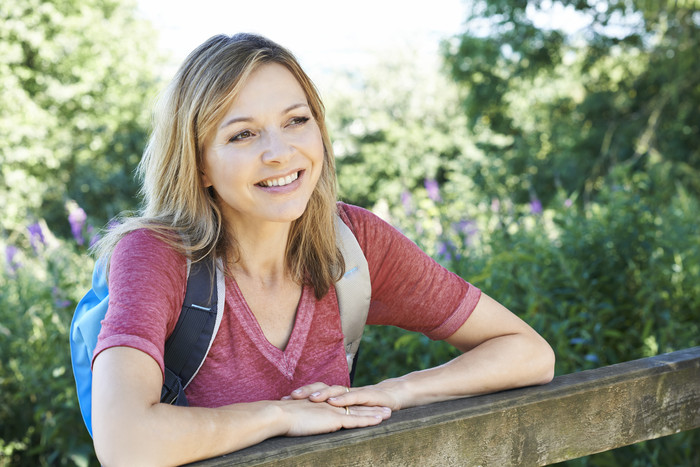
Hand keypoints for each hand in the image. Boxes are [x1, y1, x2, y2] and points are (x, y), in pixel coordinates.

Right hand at [278, 398, 389, 436]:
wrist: (278, 414)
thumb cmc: (280, 418)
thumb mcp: (294, 418)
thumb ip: (301, 420)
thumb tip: (299, 425)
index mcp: (321, 405)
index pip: (343, 405)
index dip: (355, 406)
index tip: (367, 407)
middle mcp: (330, 406)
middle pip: (355, 406)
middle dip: (371, 407)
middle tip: (386, 408)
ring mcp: (333, 411)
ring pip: (359, 412)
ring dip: (375, 413)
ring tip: (389, 414)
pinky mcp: (334, 419)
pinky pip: (355, 420)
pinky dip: (368, 420)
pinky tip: (379, 421)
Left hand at [284, 381, 403, 411]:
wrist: (393, 395)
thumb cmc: (368, 405)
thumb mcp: (347, 412)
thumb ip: (331, 414)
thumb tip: (309, 421)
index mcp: (337, 396)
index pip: (316, 392)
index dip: (301, 395)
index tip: (284, 399)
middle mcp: (344, 392)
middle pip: (322, 388)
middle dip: (306, 392)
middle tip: (291, 396)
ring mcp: (355, 393)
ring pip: (336, 391)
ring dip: (323, 393)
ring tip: (311, 397)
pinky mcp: (368, 396)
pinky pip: (354, 397)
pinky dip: (343, 399)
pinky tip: (334, 402)